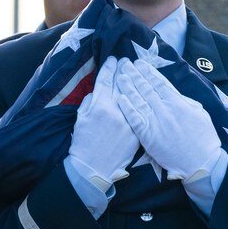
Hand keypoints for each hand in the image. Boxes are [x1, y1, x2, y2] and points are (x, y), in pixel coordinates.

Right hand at [66, 65, 138, 196]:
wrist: (93, 168)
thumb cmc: (83, 143)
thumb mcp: (81, 117)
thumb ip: (91, 101)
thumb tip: (100, 91)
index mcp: (99, 105)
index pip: (106, 80)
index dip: (110, 68)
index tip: (113, 59)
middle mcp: (116, 111)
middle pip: (123, 85)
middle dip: (125, 71)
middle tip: (127, 61)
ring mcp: (129, 122)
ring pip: (135, 97)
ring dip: (137, 83)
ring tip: (138, 72)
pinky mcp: (137, 132)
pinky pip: (142, 114)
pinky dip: (144, 103)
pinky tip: (146, 94)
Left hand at [114, 57, 220, 184]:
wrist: (200, 163)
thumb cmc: (204, 140)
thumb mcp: (200, 114)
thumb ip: (186, 102)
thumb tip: (175, 94)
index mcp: (178, 102)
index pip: (159, 82)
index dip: (148, 71)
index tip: (140, 63)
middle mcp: (164, 109)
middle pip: (146, 88)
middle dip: (135, 74)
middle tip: (125, 64)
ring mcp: (155, 122)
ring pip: (137, 100)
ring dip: (127, 86)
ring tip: (120, 75)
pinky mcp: (147, 135)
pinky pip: (134, 118)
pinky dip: (127, 107)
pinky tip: (120, 97)